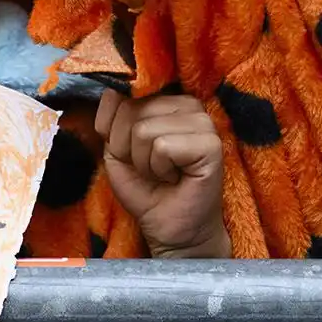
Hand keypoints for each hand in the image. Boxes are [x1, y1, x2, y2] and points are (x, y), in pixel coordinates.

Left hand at [95, 88, 230, 257]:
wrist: (169, 229)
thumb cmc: (146, 189)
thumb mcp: (116, 149)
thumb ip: (110, 119)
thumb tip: (111, 92)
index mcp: (168, 101)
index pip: (122, 97)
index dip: (116, 132)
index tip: (134, 154)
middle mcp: (189, 104)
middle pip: (131, 111)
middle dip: (129, 149)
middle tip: (151, 169)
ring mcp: (204, 122)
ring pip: (144, 129)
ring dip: (144, 163)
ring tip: (163, 174)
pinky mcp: (211, 144)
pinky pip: (162, 146)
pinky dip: (159, 169)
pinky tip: (175, 178)